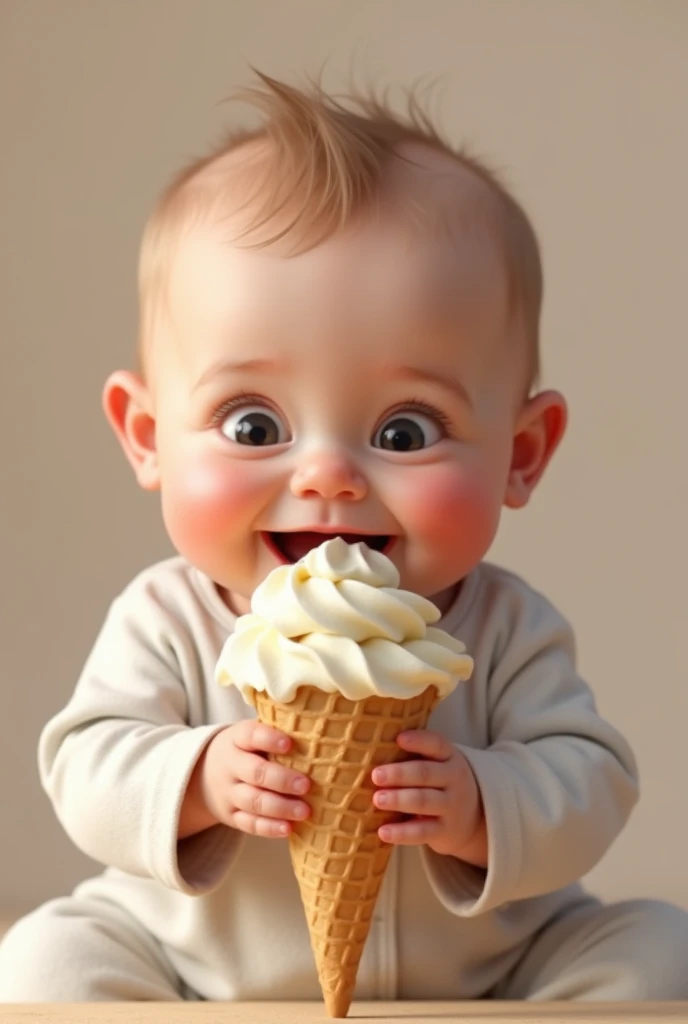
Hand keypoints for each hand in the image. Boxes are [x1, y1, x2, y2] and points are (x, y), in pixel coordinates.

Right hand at [181, 721, 310, 839]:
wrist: (203, 775)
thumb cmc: (245, 750)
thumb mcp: (251, 736)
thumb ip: (276, 732)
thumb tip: (318, 734)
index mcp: (236, 739)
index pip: (250, 735)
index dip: (268, 739)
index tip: (289, 744)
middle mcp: (230, 765)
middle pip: (254, 772)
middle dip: (281, 779)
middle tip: (306, 784)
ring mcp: (229, 793)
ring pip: (253, 801)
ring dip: (280, 807)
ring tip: (304, 810)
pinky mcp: (231, 816)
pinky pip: (249, 824)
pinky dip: (269, 828)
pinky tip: (288, 829)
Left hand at [371, 729, 486, 863]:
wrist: (474, 817)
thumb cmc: (440, 782)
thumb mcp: (438, 764)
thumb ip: (414, 756)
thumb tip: (370, 750)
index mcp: (449, 757)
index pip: (436, 744)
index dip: (418, 741)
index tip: (399, 738)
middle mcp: (454, 779)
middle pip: (426, 774)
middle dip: (400, 774)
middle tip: (376, 775)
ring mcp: (451, 806)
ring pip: (424, 801)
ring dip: (399, 800)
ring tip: (377, 799)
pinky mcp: (445, 831)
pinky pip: (422, 832)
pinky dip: (401, 833)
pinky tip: (383, 832)